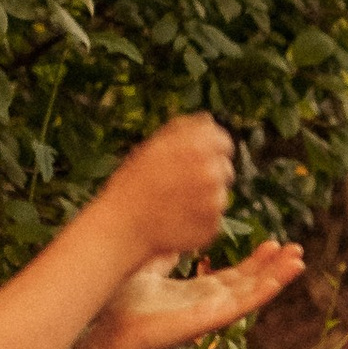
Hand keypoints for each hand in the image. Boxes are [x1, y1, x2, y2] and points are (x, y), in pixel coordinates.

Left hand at [96, 239, 304, 348]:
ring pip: (253, 293)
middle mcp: (208, 304)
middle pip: (250, 283)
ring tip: (299, 259)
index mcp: (195, 293)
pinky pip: (244, 304)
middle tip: (296, 248)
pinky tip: (281, 277)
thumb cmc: (123, 303)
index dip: (255, 261)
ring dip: (277, 277)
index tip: (272, 243)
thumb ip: (166, 250)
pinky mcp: (212, 320)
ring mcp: (212, 313)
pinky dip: (264, 290)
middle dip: (273, 266)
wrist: (111, 328)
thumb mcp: (149, 265)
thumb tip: (174, 227)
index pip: (233, 276)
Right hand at [106, 113, 234, 260]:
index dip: (210, 151)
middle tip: (180, 186)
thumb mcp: (152, 146)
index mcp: (198, 145)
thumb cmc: (133, 184)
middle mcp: (212, 171)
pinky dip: (200, 221)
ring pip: (220, 196)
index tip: (194, 161)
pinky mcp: (213, 226)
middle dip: (208, 176)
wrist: (123, 227)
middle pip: (225, 169)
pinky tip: (177, 221)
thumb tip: (209, 121)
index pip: (225, 142)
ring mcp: (215, 201)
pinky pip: (213, 220)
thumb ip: (184, 129)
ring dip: (205, 200)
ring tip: (175, 205)